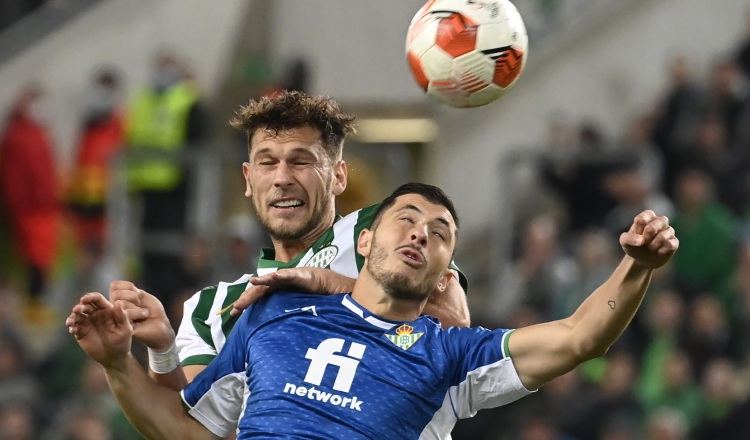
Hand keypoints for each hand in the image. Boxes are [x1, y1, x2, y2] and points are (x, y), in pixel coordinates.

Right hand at [66, 292, 132, 369]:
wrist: (114, 357)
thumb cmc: (122, 341)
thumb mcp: (125, 329)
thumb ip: (122, 316)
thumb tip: (118, 302)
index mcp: (107, 310)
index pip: (97, 299)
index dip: (90, 297)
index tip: (84, 299)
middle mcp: (95, 314)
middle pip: (85, 305)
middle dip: (79, 306)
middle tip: (77, 310)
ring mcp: (87, 322)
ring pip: (77, 315)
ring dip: (72, 316)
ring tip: (71, 322)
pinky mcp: (81, 332)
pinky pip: (74, 327)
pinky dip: (72, 326)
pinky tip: (73, 330)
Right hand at [109, 281, 174, 350]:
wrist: (160, 323)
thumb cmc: (151, 309)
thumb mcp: (141, 294)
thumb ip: (127, 290)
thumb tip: (114, 289)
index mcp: (117, 299)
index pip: (114, 285)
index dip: (129, 287)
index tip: (138, 294)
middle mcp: (113, 308)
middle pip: (116, 294)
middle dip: (133, 296)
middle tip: (140, 304)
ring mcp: (116, 317)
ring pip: (120, 303)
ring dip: (137, 307)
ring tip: (142, 313)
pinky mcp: (120, 326)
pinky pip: (124, 314)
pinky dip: (137, 313)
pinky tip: (142, 317)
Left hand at [230, 268, 354, 315]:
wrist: (329, 286)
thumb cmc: (313, 298)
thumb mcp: (293, 309)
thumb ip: (282, 315)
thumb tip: (272, 333)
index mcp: (277, 291)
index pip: (258, 297)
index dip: (246, 305)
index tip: (234, 315)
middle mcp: (278, 283)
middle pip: (258, 291)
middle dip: (246, 300)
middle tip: (235, 310)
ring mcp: (285, 278)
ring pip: (266, 283)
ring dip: (255, 287)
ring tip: (244, 295)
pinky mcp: (295, 274)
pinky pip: (281, 276)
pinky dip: (271, 277)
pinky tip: (261, 279)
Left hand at [619, 210, 678, 268]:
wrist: (642, 259)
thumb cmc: (633, 246)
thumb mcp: (625, 242)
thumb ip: (629, 238)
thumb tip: (641, 240)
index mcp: (647, 216)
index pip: (643, 218)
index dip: (638, 230)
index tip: (636, 235)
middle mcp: (660, 221)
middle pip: (656, 224)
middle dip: (647, 236)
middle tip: (643, 242)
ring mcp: (668, 231)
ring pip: (663, 235)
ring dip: (653, 245)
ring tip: (650, 248)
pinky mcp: (674, 242)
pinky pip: (671, 244)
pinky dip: (661, 250)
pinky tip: (658, 252)